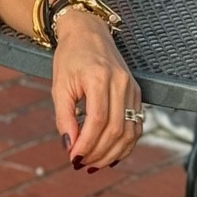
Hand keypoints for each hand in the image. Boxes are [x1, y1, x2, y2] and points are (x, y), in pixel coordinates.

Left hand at [50, 6, 143, 170]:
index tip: (73, 158)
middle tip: (81, 163)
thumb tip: (70, 146)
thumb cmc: (70, 57)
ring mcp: (132, 88)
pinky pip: (137, 125)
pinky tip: (111, 155)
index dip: (86, 144)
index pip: (97, 120)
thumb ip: (64, 117)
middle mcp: (120, 83)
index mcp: (99, 77)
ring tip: (94, 163)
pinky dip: (126, 144)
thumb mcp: (59, 86)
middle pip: (116, 129)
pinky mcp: (137, 93)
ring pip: (130, 131)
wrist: (88, 32)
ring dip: (113, 153)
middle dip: (98, 152)